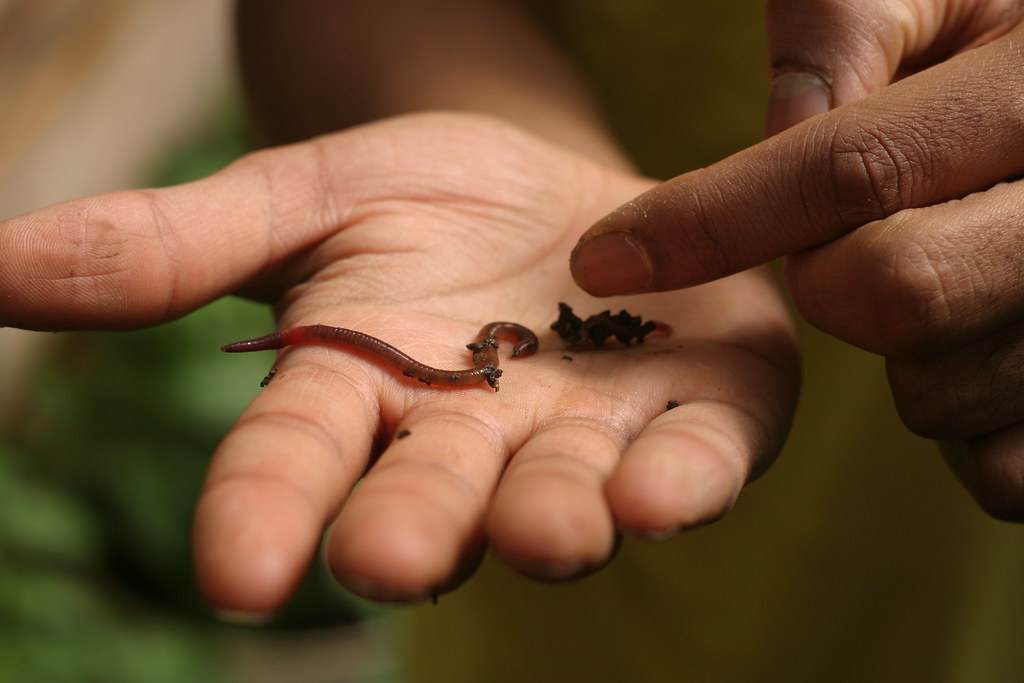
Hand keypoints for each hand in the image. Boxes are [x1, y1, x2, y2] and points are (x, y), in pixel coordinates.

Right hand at [0, 113, 796, 610]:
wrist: (562, 187)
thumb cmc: (430, 200)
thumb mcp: (308, 199)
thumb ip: (178, 245)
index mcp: (368, 397)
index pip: (296, 459)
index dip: (263, 509)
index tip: (235, 570)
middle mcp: (472, 444)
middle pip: (431, 496)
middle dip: (411, 528)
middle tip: (387, 559)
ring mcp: (586, 436)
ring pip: (563, 496)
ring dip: (555, 520)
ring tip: (550, 533)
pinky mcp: (694, 411)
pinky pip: (692, 459)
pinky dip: (682, 480)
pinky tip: (663, 493)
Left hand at [570, 1, 1023, 518]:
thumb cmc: (1013, 16)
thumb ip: (847, 31)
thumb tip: (780, 128)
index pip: (852, 171)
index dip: (711, 221)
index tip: (601, 260)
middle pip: (896, 293)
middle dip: (830, 283)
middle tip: (848, 244)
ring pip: (941, 390)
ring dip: (894, 357)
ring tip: (925, 286)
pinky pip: (1005, 466)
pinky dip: (961, 434)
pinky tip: (962, 359)